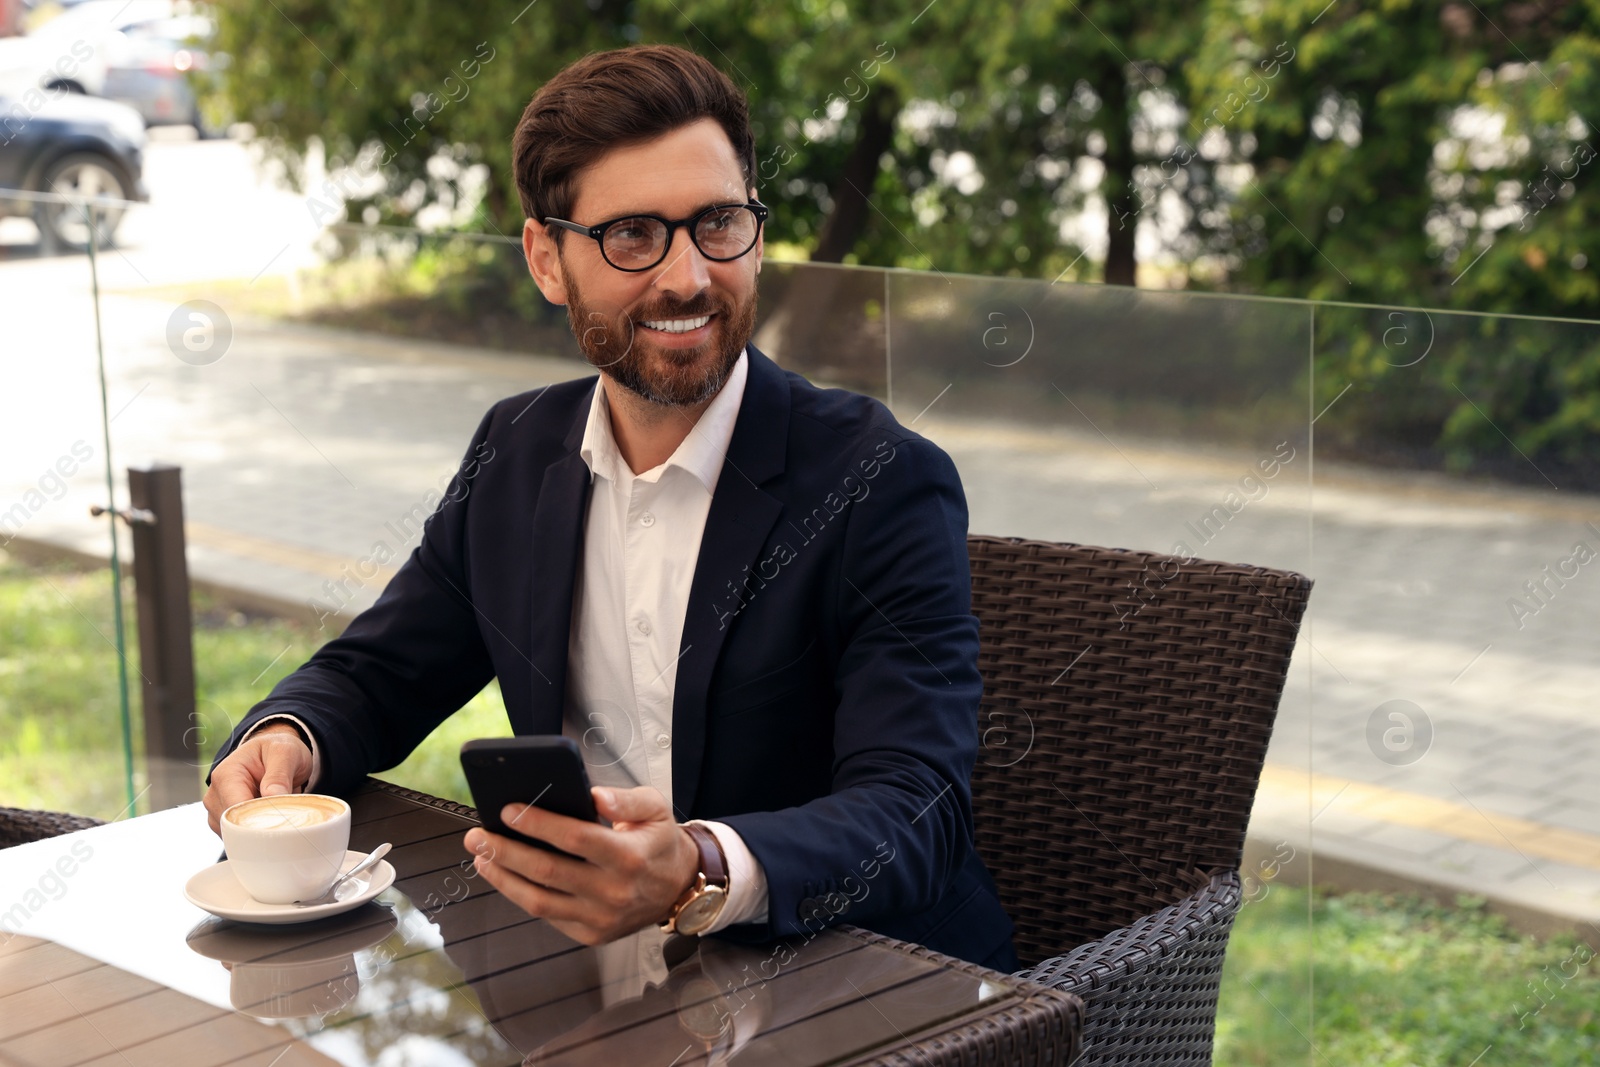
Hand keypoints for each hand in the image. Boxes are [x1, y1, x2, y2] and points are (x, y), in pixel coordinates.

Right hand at [203, 722, 313, 834]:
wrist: (274, 754)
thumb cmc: (276, 750)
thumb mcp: (285, 752)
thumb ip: (279, 773)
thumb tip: (272, 795)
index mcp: (226, 775)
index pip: (235, 808)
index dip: (258, 818)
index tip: (281, 820)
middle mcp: (216, 795)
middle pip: (233, 825)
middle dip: (260, 825)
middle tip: (286, 819)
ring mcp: (218, 811)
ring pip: (235, 834)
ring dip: (259, 830)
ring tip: (279, 815)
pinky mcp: (225, 822)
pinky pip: (239, 837)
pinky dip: (256, 833)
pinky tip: (270, 821)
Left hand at [463, 786, 698, 945]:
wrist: (678, 888)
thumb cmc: (659, 842)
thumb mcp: (655, 809)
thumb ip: (625, 800)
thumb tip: (594, 796)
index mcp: (630, 857)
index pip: (575, 838)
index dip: (538, 824)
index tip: (508, 810)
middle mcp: (614, 892)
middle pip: (548, 871)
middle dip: (506, 851)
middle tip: (478, 835)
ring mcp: (601, 918)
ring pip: (540, 901)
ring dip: (504, 878)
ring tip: (481, 857)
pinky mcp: (591, 935)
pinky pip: (548, 916)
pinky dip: (521, 896)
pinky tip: (505, 876)